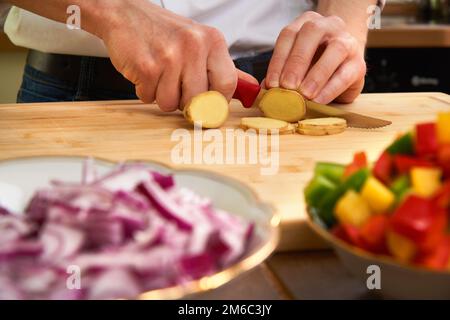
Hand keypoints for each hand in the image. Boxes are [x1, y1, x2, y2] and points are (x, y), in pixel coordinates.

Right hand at [99, 0, 253, 110]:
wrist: (124, 13)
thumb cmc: (164, 31)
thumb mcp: (200, 42)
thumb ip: (224, 68)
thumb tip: (251, 90)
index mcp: (212, 40)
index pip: (227, 84)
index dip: (217, 101)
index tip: (209, 106)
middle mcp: (194, 46)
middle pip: (199, 101)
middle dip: (185, 102)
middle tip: (176, 85)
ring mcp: (169, 57)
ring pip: (172, 104)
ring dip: (163, 96)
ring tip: (159, 75)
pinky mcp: (146, 67)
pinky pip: (150, 98)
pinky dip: (145, 91)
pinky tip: (145, 72)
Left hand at [265, 11, 366, 103]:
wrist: (345, 67)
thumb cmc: (314, 66)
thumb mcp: (296, 67)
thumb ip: (282, 75)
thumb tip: (266, 92)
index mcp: (307, 24)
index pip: (289, 35)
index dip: (278, 60)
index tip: (272, 84)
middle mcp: (328, 26)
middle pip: (311, 34)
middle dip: (297, 62)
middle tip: (287, 87)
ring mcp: (347, 42)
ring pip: (335, 50)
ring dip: (317, 75)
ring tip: (304, 95)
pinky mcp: (360, 63)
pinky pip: (346, 74)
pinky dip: (331, 88)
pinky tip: (319, 100)